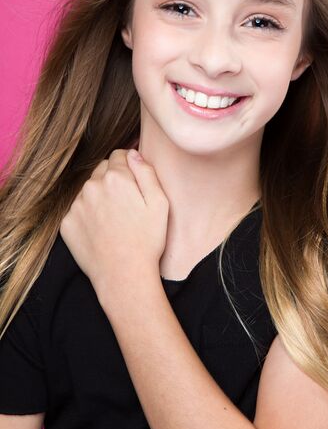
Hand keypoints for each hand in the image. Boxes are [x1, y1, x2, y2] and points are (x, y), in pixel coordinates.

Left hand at [59, 148, 168, 306]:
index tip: (134, 183)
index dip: (129, 167)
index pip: (119, 156)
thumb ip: (147, 172)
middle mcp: (92, 187)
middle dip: (113, 180)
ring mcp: (76, 205)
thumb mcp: (160, 203)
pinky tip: (101, 231)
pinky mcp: (67, 223)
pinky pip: (78, 210)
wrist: (124, 275)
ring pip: (89, 191)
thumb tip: (133, 153)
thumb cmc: (147, 240)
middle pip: (102, 171)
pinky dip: (87, 216)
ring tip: (114, 220)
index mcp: (116, 178)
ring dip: (99, 197)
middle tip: (126, 204)